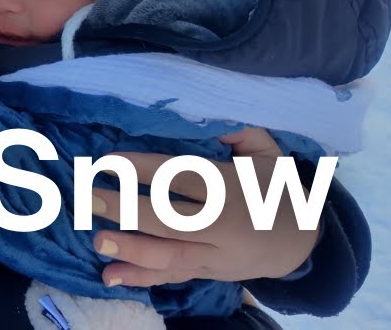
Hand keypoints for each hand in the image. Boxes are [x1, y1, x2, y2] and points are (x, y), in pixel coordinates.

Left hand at [90, 128, 319, 287]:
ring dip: (130, 249)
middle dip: (125, 209)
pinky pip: (172, 277)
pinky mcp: (207, 273)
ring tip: (96, 239)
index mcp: (233, 188)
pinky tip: (110, 275)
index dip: (144, 169)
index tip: (107, 161)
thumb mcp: (267, 152)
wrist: (302, 243)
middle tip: (87, 198)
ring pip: (169, 257)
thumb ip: (237, 130)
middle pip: (169, 220)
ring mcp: (214, 255)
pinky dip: (141, 278)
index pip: (183, 177)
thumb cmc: (275, 187)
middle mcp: (222, 225)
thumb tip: (201, 111)